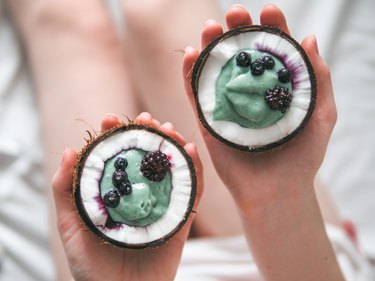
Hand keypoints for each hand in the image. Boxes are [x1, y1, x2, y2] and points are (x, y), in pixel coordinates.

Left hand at [52, 113, 202, 280]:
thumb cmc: (91, 265)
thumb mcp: (70, 226)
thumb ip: (64, 190)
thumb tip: (69, 151)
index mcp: (116, 193)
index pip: (117, 157)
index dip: (115, 136)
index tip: (111, 119)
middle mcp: (140, 195)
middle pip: (147, 158)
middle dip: (147, 134)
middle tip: (146, 119)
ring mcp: (162, 205)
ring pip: (171, 169)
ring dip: (172, 145)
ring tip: (168, 128)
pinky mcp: (180, 219)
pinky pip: (192, 191)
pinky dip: (195, 170)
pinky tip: (189, 151)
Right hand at [183, 4, 335, 207]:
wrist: (277, 191)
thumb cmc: (303, 158)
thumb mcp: (321, 115)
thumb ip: (319, 78)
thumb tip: (310, 39)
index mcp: (276, 88)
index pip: (273, 51)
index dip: (271, 27)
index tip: (269, 10)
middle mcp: (250, 92)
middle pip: (241, 55)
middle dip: (237, 30)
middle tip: (235, 13)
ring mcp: (228, 105)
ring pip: (215, 69)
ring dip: (211, 46)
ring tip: (211, 27)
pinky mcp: (209, 120)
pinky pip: (196, 93)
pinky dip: (190, 73)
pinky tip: (192, 53)